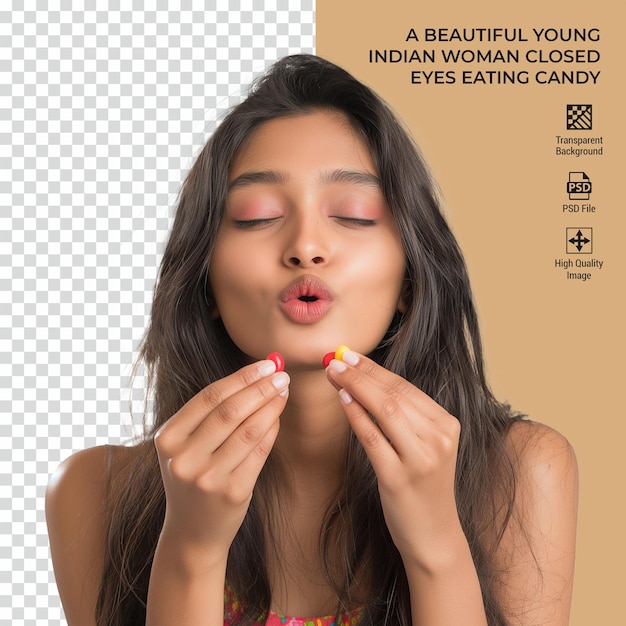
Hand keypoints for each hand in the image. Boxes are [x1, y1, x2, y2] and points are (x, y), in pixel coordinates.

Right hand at [153, 360, 288, 563]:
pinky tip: (278, 416)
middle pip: (230, 411)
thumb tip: (256, 374)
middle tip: (281, 374)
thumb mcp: (186, 446)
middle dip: (260, 388)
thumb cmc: (194, 478)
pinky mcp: (233, 493)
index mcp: (168, 439)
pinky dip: (272, 430)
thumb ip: (210, 413)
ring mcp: (208, 478)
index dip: (241, 377)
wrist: (191, 533)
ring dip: (271, 405)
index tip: (265, 364)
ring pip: (249, 429)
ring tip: (284, 390)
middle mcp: (184, 458)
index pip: (209, 397)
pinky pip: (259, 452)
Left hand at [326, 351, 462, 568]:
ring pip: (386, 410)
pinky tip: (343, 400)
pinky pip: (373, 438)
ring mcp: (421, 459)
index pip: (406, 387)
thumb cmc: (423, 485)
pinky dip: (356, 415)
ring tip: (335, 374)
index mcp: (447, 425)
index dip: (375, 369)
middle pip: (395, 395)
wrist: (434, 534)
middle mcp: (439, 439)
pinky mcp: (399, 478)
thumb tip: (366, 379)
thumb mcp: (425, 446)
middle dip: (362, 373)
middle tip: (336, 359)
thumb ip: (406, 416)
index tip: (351, 355)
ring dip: (356, 387)